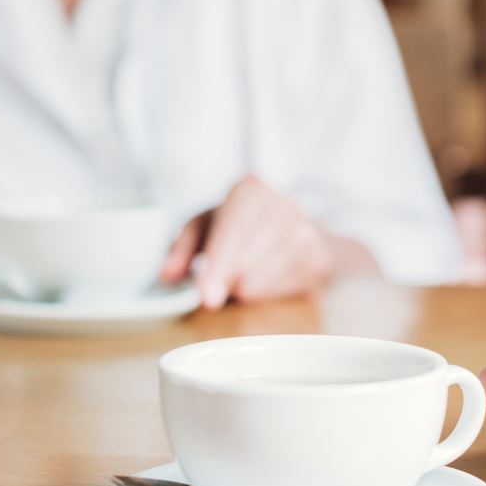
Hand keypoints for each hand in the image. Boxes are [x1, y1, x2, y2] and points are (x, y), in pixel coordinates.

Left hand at [159, 176, 350, 308]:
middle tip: (223, 272)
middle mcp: (283, 206)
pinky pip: (279, 293)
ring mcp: (306, 233)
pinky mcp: (318, 260)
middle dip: (225, 277)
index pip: (232, 234)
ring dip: (243, 285)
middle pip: (243, 266)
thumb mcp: (206, 224)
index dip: (218, 268)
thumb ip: (182, 248)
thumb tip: (167, 275)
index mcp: (251, 190)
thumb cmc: (242, 222)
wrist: (294, 221)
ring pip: (258, 282)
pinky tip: (267, 272)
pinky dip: (265, 290)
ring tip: (247, 267)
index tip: (207, 296)